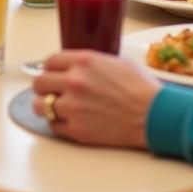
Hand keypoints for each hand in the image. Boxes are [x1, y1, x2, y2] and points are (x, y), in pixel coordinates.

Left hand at [32, 50, 158, 148]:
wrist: (154, 115)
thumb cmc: (141, 88)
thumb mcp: (117, 61)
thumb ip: (93, 62)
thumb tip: (80, 65)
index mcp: (84, 61)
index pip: (50, 61)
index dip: (51, 68)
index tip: (54, 73)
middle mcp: (74, 82)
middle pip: (39, 83)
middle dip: (45, 87)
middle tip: (52, 91)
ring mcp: (73, 107)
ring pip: (40, 106)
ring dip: (46, 106)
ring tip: (57, 107)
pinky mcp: (77, 130)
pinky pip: (53, 126)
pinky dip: (59, 124)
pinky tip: (70, 121)